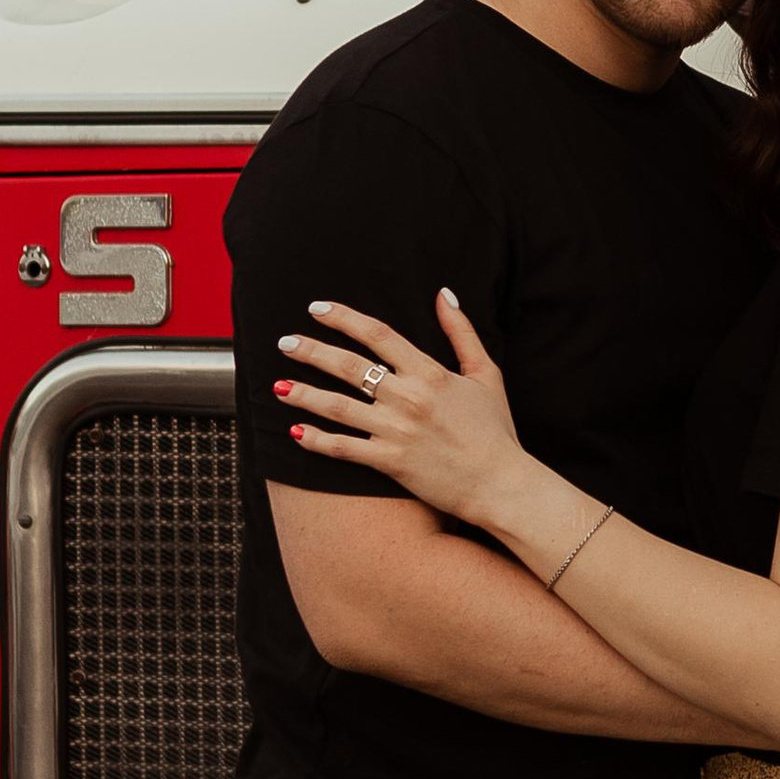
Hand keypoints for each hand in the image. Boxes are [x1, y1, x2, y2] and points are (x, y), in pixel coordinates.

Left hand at [276, 291, 531, 538]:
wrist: (501, 484)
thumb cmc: (496, 430)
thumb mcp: (486, 373)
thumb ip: (462, 332)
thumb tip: (444, 293)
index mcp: (430, 373)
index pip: (378, 335)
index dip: (344, 318)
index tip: (317, 309)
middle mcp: (409, 398)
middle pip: (349, 366)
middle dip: (312, 351)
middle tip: (284, 342)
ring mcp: (397, 431)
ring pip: (338, 407)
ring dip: (304, 394)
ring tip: (277, 386)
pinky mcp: (391, 462)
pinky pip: (344, 449)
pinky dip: (317, 439)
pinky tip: (295, 431)